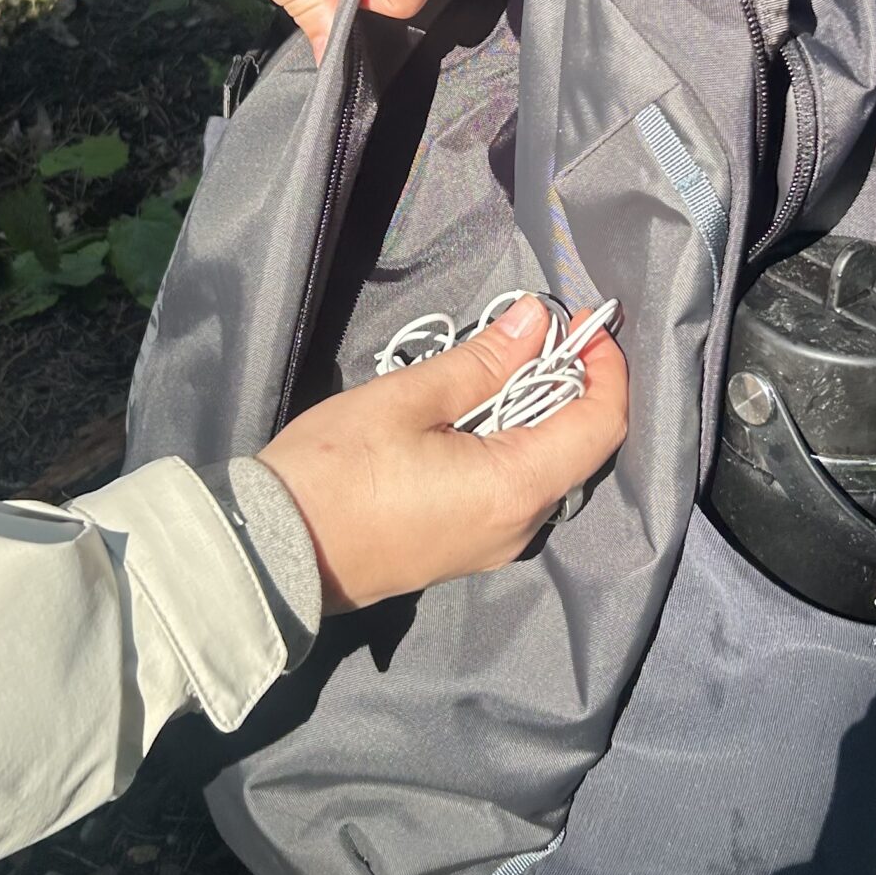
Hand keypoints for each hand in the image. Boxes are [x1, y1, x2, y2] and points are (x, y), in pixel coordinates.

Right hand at [261, 297, 627, 610]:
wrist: (270, 553)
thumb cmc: (333, 471)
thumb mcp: (406, 400)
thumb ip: (482, 361)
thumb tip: (535, 321)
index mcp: (514, 488)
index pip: (600, 426)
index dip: (606, 369)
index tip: (583, 324)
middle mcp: (518, 527)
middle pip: (578, 449)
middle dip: (573, 386)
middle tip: (540, 333)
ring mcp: (492, 546)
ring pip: (546, 471)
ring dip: (540, 415)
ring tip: (505, 364)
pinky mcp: (465, 551)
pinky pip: (514, 493)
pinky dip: (514, 446)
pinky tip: (479, 413)